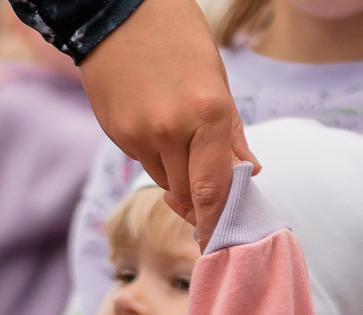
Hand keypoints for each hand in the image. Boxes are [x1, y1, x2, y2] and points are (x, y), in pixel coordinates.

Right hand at [73, 0, 248, 242]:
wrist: (114, 12)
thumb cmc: (174, 35)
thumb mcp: (214, 76)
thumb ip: (230, 130)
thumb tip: (248, 170)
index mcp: (206, 113)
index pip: (214, 188)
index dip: (217, 222)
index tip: (219, 242)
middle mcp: (171, 131)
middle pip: (187, 194)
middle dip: (199, 202)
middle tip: (208, 203)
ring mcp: (139, 136)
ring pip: (164, 181)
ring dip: (178, 178)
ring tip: (182, 147)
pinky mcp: (117, 135)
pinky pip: (144, 162)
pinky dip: (157, 158)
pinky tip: (157, 127)